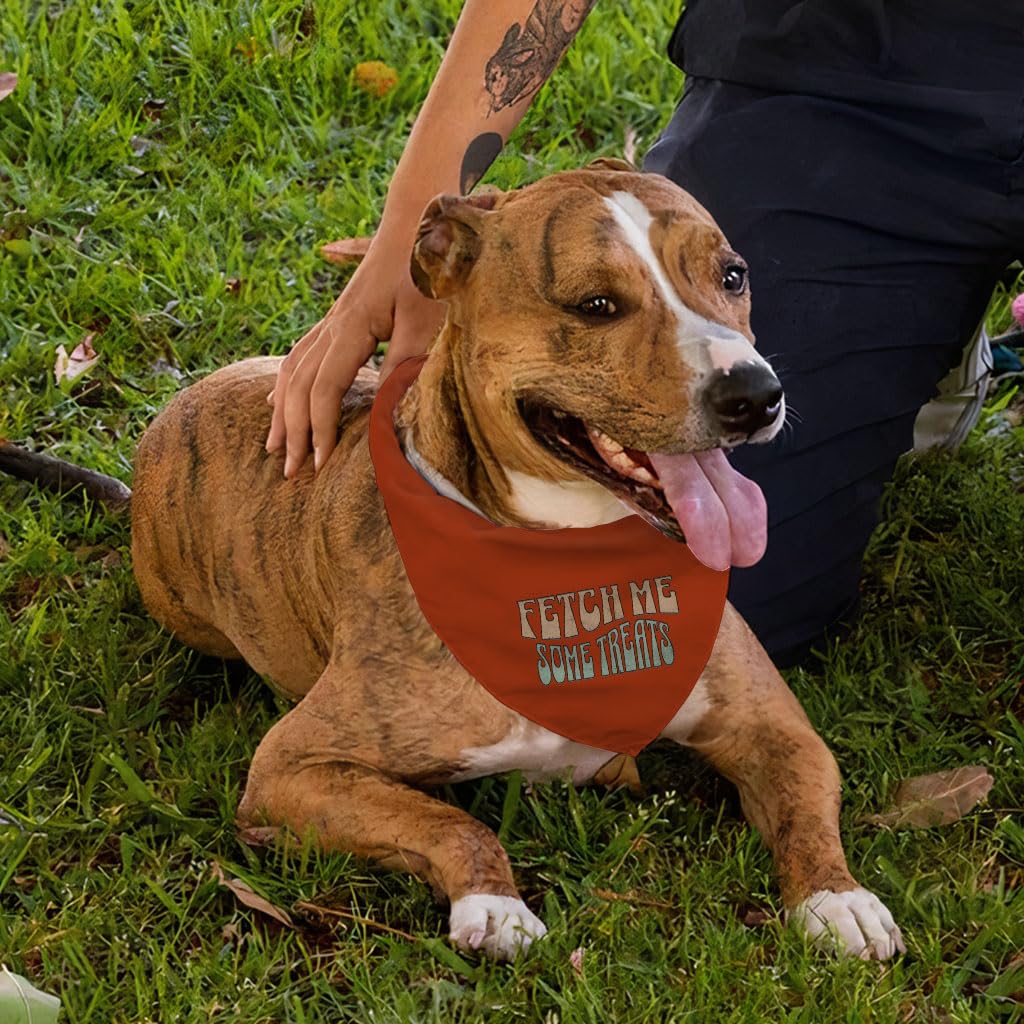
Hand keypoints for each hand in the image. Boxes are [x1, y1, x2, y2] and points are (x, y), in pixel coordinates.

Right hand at [266, 232, 445, 476]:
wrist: (420, 220)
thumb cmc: (428, 268)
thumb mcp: (425, 319)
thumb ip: (406, 364)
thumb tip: (388, 413)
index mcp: (350, 326)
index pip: (324, 388)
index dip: (320, 428)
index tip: (321, 464)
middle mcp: (333, 324)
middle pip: (298, 384)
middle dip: (293, 430)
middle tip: (290, 471)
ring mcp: (332, 320)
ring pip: (292, 369)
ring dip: (283, 410)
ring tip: (275, 446)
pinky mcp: (340, 318)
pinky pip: (300, 355)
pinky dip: (287, 384)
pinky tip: (279, 399)